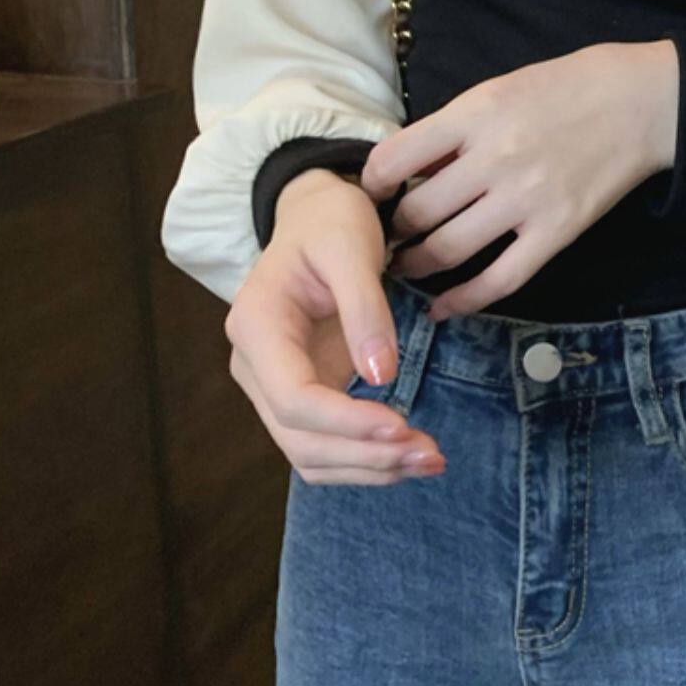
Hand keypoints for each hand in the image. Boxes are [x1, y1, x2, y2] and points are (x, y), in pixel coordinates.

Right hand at [223, 168, 445, 484]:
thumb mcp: (350, 247)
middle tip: (431, 454)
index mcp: (256, 325)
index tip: (402, 426)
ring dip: (368, 468)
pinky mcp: (302, 394)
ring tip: (430, 460)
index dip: (346, 422)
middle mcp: (254, 364)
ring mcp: (274, 384)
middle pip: (298, 438)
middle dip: (365, 455)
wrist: (316, 217)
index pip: (293, 397)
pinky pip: (325, 445)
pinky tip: (408, 456)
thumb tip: (381, 376)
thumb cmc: (330, 223)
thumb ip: (365, 309)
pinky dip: (364, 459)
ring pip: (309, 454)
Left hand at [360, 40, 679, 318]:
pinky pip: (500, 279)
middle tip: (385, 238)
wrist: (639, 102)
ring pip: (448, 249)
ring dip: (416, 265)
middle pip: (417, 212)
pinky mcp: (557, 232)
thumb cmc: (566, 88)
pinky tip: (443, 306)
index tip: (373, 194)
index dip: (372, 184)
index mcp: (475, 115)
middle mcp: (495, 159)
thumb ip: (453, 130)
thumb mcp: (498, 90)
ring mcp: (527, 199)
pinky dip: (463, 300)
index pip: (395, 158)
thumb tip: (407, 170)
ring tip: (405, 268)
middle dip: (391, 231)